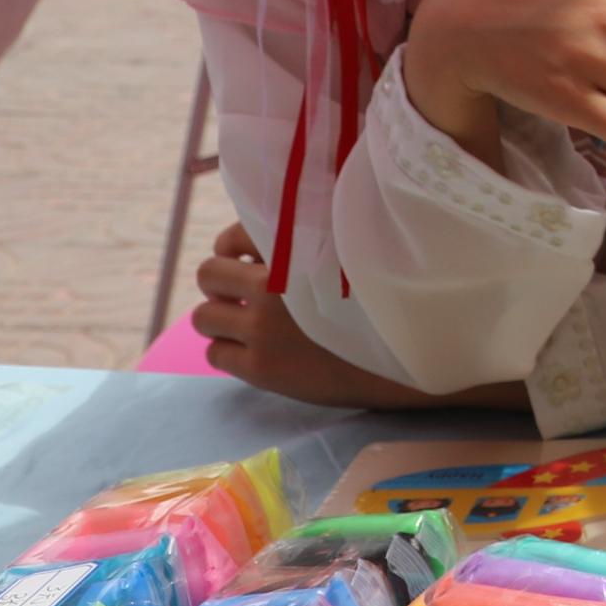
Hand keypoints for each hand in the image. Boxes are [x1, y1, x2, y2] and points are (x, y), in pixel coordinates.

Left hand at [192, 224, 441, 408]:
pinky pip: (215, 353)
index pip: (231, 238)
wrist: (402, 360)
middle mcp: (271, 287)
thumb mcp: (344, 257)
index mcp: (293, 253)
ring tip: (246, 325)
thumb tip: (261, 241)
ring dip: (221, 319)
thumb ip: (305, 245)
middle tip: (242, 295)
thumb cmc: (379, 305)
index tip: (248, 261)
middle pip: (207, 274)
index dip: (234, 250)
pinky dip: (229, 351)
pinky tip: (256, 351)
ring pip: (203, 318)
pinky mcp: (260, 367)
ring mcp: (262, 330)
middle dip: (220, 284)